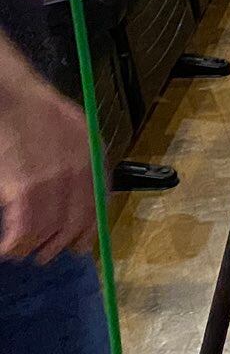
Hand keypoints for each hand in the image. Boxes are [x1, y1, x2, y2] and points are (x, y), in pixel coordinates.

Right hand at [0, 69, 94, 261]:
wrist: (11, 99)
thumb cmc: (35, 111)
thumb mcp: (73, 128)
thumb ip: (79, 157)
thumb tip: (75, 188)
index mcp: (93, 155)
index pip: (98, 202)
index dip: (88, 228)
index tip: (79, 244)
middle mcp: (81, 171)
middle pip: (77, 222)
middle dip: (60, 243)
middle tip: (44, 254)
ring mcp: (55, 182)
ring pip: (50, 231)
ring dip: (33, 247)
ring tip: (20, 251)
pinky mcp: (27, 191)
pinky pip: (25, 231)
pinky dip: (14, 245)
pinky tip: (6, 249)